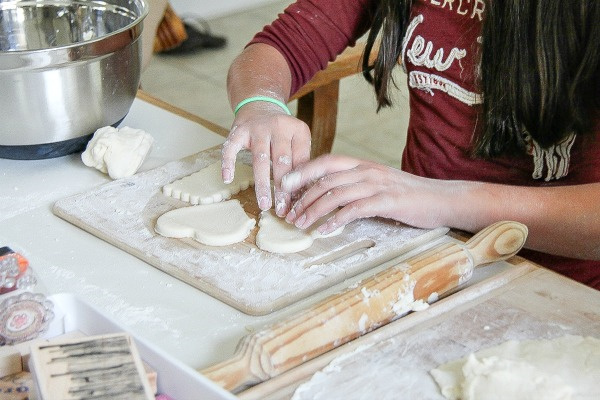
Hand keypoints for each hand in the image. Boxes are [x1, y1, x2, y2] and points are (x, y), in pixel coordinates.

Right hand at [221, 103, 310, 213]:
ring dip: (262, 184)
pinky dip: (228, 163)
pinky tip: (227, 179)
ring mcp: (257, 128)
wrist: (260, 104)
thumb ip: (300, 162)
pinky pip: (231, 148)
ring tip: (264, 204)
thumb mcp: (297, 139)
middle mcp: (278, 126)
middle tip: (282, 210)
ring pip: (260, 159)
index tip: (298, 205)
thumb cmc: (281, 132)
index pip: (300, 161)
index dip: (299, 184)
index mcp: (297, 130)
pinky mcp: (239, 130)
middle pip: (282, 162)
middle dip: (283, 189)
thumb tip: (303, 195)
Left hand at [281, 154, 447, 233]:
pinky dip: (336, 220)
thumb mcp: (378, 184)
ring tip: (301, 225)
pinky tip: (325, 230)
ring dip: (314, 210)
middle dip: (302, 197)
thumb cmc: (408, 195)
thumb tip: (327, 196)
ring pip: (336, 193)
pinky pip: (355, 209)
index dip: (303, 172)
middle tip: (289, 214)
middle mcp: (367, 170)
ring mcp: (377, 184)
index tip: (284, 185)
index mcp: (363, 165)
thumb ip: (355, 185)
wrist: (442, 199)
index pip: (326, 162)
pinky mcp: (387, 201)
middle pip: (326, 179)